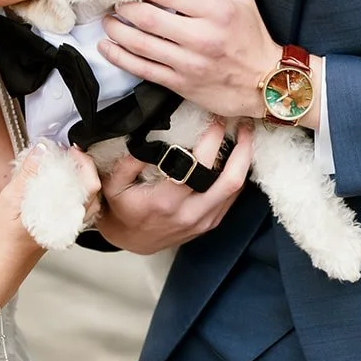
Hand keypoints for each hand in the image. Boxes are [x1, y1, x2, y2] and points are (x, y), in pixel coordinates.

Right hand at [0, 143, 101, 275]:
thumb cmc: (2, 240)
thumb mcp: (11, 200)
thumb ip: (29, 174)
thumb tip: (43, 149)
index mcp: (63, 214)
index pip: (90, 185)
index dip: (84, 162)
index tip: (70, 148)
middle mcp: (69, 223)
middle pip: (93, 192)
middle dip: (85, 168)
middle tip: (68, 154)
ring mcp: (65, 228)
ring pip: (86, 202)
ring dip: (81, 181)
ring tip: (65, 167)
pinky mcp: (57, 230)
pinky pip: (75, 210)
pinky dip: (72, 193)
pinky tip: (57, 187)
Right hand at [97, 119, 253, 253]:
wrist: (131, 242)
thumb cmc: (122, 210)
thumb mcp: (113, 185)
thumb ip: (128, 161)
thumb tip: (146, 137)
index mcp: (166, 201)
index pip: (197, 165)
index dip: (211, 139)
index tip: (215, 118)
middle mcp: (190, 213)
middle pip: (230, 180)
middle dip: (242, 149)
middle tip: (244, 124)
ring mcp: (203, 221)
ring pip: (236, 190)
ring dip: (245, 161)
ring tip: (246, 136)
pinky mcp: (209, 224)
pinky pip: (232, 198)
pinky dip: (238, 175)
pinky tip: (237, 158)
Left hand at [100, 0, 292, 122]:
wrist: (264, 82)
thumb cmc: (251, 36)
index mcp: (216, 11)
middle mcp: (201, 37)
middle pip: (148, 17)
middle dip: (125, 7)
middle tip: (116, 0)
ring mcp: (188, 63)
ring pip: (140, 44)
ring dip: (116, 30)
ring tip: (107, 20)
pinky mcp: (180, 84)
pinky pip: (142, 69)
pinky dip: (119, 58)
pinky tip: (106, 47)